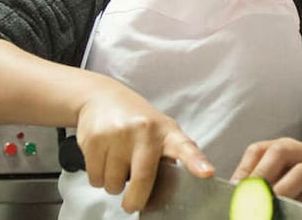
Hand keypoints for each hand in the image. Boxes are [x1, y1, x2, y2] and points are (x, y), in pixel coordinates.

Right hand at [75, 80, 213, 212]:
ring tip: (118, 164)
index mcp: (167, 132)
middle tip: (132, 204)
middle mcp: (145, 131)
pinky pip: (95, 178)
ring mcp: (118, 134)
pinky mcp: (95, 139)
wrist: (103, 98)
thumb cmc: (138, 121)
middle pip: (142, 179)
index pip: (185, 147)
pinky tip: (104, 160)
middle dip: (135, 200)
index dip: (196, 161)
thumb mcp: (162, 130)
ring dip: (113, 184)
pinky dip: (99, 178)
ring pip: (113, 183)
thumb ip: (170, 154)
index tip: (206, 172)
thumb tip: (176, 185)